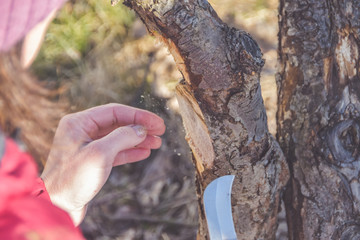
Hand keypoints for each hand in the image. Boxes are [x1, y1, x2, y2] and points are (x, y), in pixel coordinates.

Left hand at [41, 103, 164, 225]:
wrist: (57, 207)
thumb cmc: (72, 179)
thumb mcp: (100, 154)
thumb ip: (122, 137)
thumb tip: (140, 129)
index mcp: (79, 122)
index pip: (115, 111)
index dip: (139, 116)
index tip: (158, 123)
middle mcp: (82, 131)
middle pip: (118, 123)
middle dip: (140, 127)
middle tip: (160, 132)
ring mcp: (87, 146)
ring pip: (118, 137)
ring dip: (138, 139)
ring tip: (156, 143)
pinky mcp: (92, 160)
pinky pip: (115, 151)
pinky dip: (130, 151)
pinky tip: (144, 152)